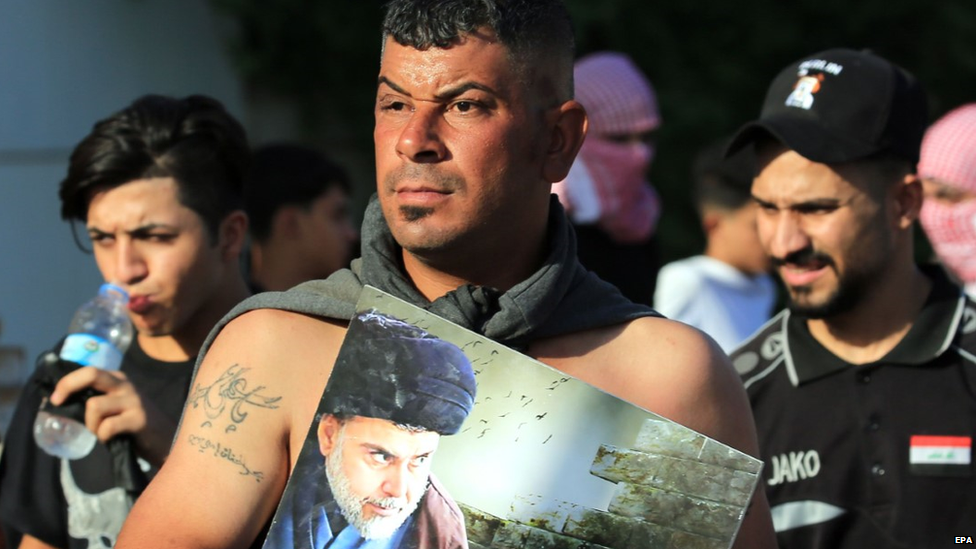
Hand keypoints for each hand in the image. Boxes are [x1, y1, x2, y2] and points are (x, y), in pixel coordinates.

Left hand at [50, 366, 175, 466]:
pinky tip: (112, 440)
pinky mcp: (139, 419)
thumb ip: (99, 400)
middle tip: (58, 402)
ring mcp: (133, 401)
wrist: (167, 440)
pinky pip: (107, 427)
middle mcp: (126, 386)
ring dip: (91, 425)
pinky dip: (103, 437)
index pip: (89, 371)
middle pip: (91, 374)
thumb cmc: (136, 425)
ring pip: (94, 406)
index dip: (67, 382)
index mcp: (119, 380)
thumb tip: (66, 404)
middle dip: (68, 386)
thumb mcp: (117, 406)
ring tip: (102, 433)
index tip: (56, 398)